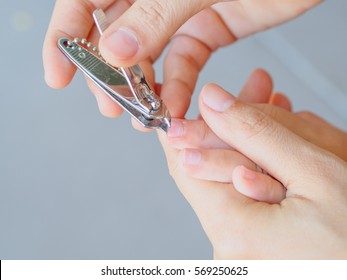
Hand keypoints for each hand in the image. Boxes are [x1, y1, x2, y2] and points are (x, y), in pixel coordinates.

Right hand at [43, 0, 321, 121]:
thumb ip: (156, 13)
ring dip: (145, 88)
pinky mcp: (209, 26)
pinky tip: (176, 108)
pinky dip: (179, 87)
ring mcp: (181, 8)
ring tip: (145, 119)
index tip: (58, 77)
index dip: (65, 37)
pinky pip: (185, 61)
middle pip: (114, 33)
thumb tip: (114, 50)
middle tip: (113, 108)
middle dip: (110, 75)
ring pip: (148, 53)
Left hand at [159, 83, 346, 258]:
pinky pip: (244, 202)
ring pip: (228, 184)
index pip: (186, 166)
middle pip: (209, 172)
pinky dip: (258, 170)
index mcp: (235, 231)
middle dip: (228, 127)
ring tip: (271, 107)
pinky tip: (275, 148)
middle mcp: (229, 250)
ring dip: (248, 144)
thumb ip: (257, 134)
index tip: (192, 103)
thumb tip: (213, 102)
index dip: (187, 128)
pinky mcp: (253, 251)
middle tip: (252, 91)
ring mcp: (240, 253)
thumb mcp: (314, 173)